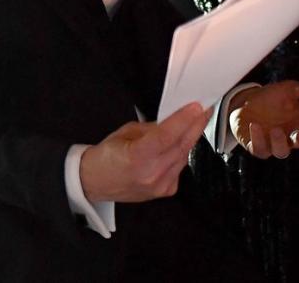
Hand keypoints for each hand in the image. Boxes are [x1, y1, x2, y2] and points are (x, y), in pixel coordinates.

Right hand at [79, 103, 210, 202]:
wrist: (94, 182)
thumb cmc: (105, 158)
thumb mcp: (124, 133)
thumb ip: (151, 128)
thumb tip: (173, 121)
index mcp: (137, 157)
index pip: (167, 135)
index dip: (184, 120)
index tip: (196, 107)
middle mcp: (151, 174)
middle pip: (181, 145)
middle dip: (195, 126)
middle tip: (203, 111)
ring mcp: (160, 185)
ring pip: (184, 156)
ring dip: (189, 139)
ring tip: (191, 125)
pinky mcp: (165, 190)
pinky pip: (180, 167)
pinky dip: (181, 154)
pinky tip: (176, 146)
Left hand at [229, 81, 298, 158]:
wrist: (247, 102)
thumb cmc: (272, 98)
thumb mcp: (288, 89)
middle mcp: (289, 137)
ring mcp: (272, 143)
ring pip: (280, 151)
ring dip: (279, 142)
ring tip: (276, 129)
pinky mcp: (255, 145)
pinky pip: (258, 149)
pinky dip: (257, 139)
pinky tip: (255, 126)